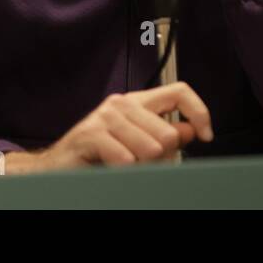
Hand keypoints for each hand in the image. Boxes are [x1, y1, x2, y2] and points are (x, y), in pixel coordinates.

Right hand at [0, 83, 213, 175]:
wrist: (57, 168)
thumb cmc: (97, 157)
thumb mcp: (136, 144)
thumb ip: (163, 134)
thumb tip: (189, 129)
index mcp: (137, 102)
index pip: (179, 91)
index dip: (199, 112)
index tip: (205, 135)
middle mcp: (122, 103)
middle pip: (167, 132)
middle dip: (161, 158)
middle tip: (141, 164)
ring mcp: (105, 116)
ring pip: (150, 148)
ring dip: (140, 166)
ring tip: (123, 165)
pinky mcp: (91, 134)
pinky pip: (125, 159)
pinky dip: (123, 171)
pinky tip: (111, 167)